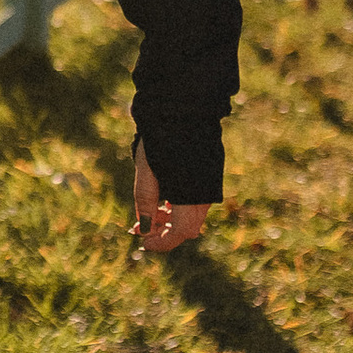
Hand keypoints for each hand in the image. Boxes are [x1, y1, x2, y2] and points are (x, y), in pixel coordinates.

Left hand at [132, 139, 215, 257]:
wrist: (183, 108)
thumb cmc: (160, 138)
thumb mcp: (145, 172)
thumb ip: (145, 201)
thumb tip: (144, 230)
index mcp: (191, 195)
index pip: (180, 233)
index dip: (162, 243)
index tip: (143, 244)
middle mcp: (206, 193)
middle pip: (188, 228)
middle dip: (165, 232)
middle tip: (140, 228)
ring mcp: (212, 183)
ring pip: (194, 215)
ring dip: (172, 219)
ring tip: (149, 212)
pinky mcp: (212, 174)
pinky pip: (198, 201)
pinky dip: (181, 206)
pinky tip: (165, 199)